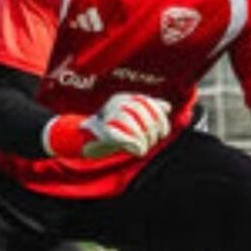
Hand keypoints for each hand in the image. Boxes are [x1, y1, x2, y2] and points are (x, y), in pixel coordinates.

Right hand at [44, 93, 171, 158]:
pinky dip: (135, 145)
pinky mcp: (102, 133)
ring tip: (144, 147)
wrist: (83, 142)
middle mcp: (113, 104)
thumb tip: (167, 106)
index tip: (163, 132)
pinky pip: (122, 137)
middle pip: (140, 110)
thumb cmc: (111, 131)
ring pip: (131, 123)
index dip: (159, 116)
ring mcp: (106, 117)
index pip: (145, 101)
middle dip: (152, 129)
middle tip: (153, 142)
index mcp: (121, 98)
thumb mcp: (130, 118)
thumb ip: (147, 111)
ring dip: (144, 139)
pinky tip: (138, 151)